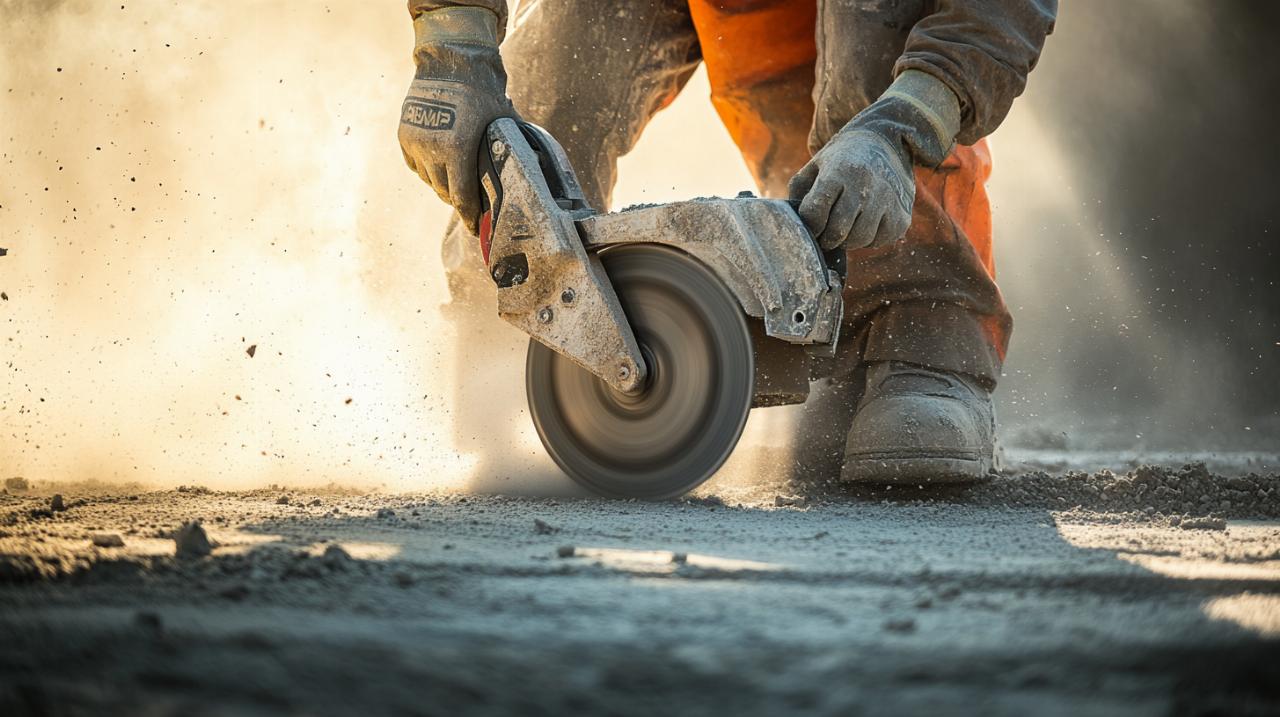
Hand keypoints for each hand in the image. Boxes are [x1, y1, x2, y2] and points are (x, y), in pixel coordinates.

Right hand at [399, 77, 516, 233]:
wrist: (450, 62)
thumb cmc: (482, 93)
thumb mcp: (500, 126)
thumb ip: (506, 153)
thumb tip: (524, 178)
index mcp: (456, 149)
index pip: (461, 198)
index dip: (470, 217)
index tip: (476, 229)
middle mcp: (431, 149)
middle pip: (444, 192)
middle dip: (458, 201)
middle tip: (471, 206)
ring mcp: (415, 143)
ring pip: (429, 181)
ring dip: (443, 186)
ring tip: (457, 183)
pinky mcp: (404, 136)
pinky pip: (416, 167)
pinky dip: (428, 171)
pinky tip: (441, 168)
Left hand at [787, 128, 914, 251]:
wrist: (885, 142)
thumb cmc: (842, 159)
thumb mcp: (816, 165)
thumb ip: (798, 191)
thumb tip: (792, 222)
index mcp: (838, 172)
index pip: (814, 214)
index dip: (809, 225)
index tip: (812, 223)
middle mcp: (865, 185)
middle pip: (837, 231)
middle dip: (826, 238)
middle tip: (825, 234)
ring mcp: (887, 200)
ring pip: (859, 240)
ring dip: (847, 241)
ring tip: (845, 229)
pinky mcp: (902, 215)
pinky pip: (879, 241)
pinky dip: (869, 240)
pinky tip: (865, 224)